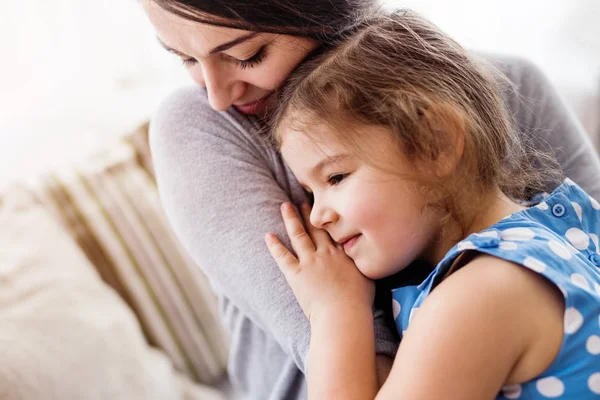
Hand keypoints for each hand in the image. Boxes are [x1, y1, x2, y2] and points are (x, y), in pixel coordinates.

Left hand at [265, 202, 374, 321]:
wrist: (343, 313)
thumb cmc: (358, 301)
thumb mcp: (367, 277)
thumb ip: (363, 264)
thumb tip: (367, 257)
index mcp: (343, 253)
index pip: (334, 230)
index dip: (328, 218)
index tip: (325, 207)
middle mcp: (325, 252)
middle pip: (316, 227)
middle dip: (309, 213)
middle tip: (303, 201)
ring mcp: (310, 261)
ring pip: (298, 235)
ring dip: (291, 219)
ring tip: (285, 206)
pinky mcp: (296, 274)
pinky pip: (283, 256)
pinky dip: (275, 246)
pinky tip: (268, 235)